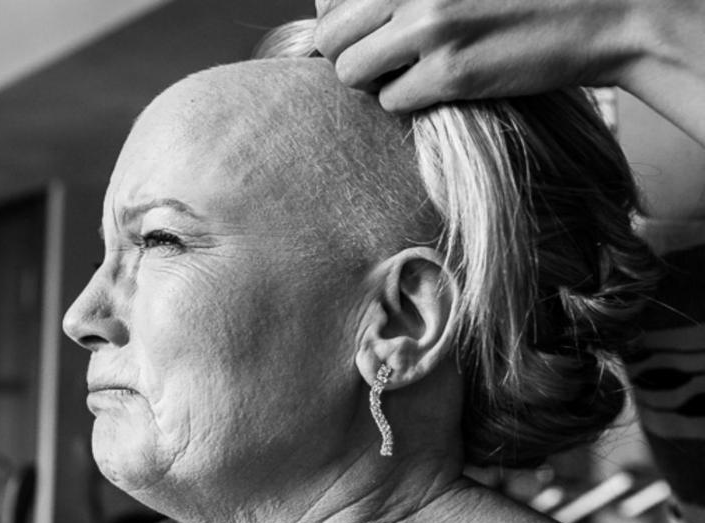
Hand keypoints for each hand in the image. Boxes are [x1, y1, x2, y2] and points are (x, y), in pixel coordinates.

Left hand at [314, 0, 704, 144]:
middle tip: (387, 56)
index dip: (343, 19)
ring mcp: (430, 26)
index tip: (372, 28)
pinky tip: (443, 83)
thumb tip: (329, 7)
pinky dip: (410, 100)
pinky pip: (391, 101)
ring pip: (350, 73)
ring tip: (413, 68)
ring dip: (375, 79)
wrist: (606, 12)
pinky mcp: (451, 72)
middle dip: (351, 53)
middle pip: (329, 38)